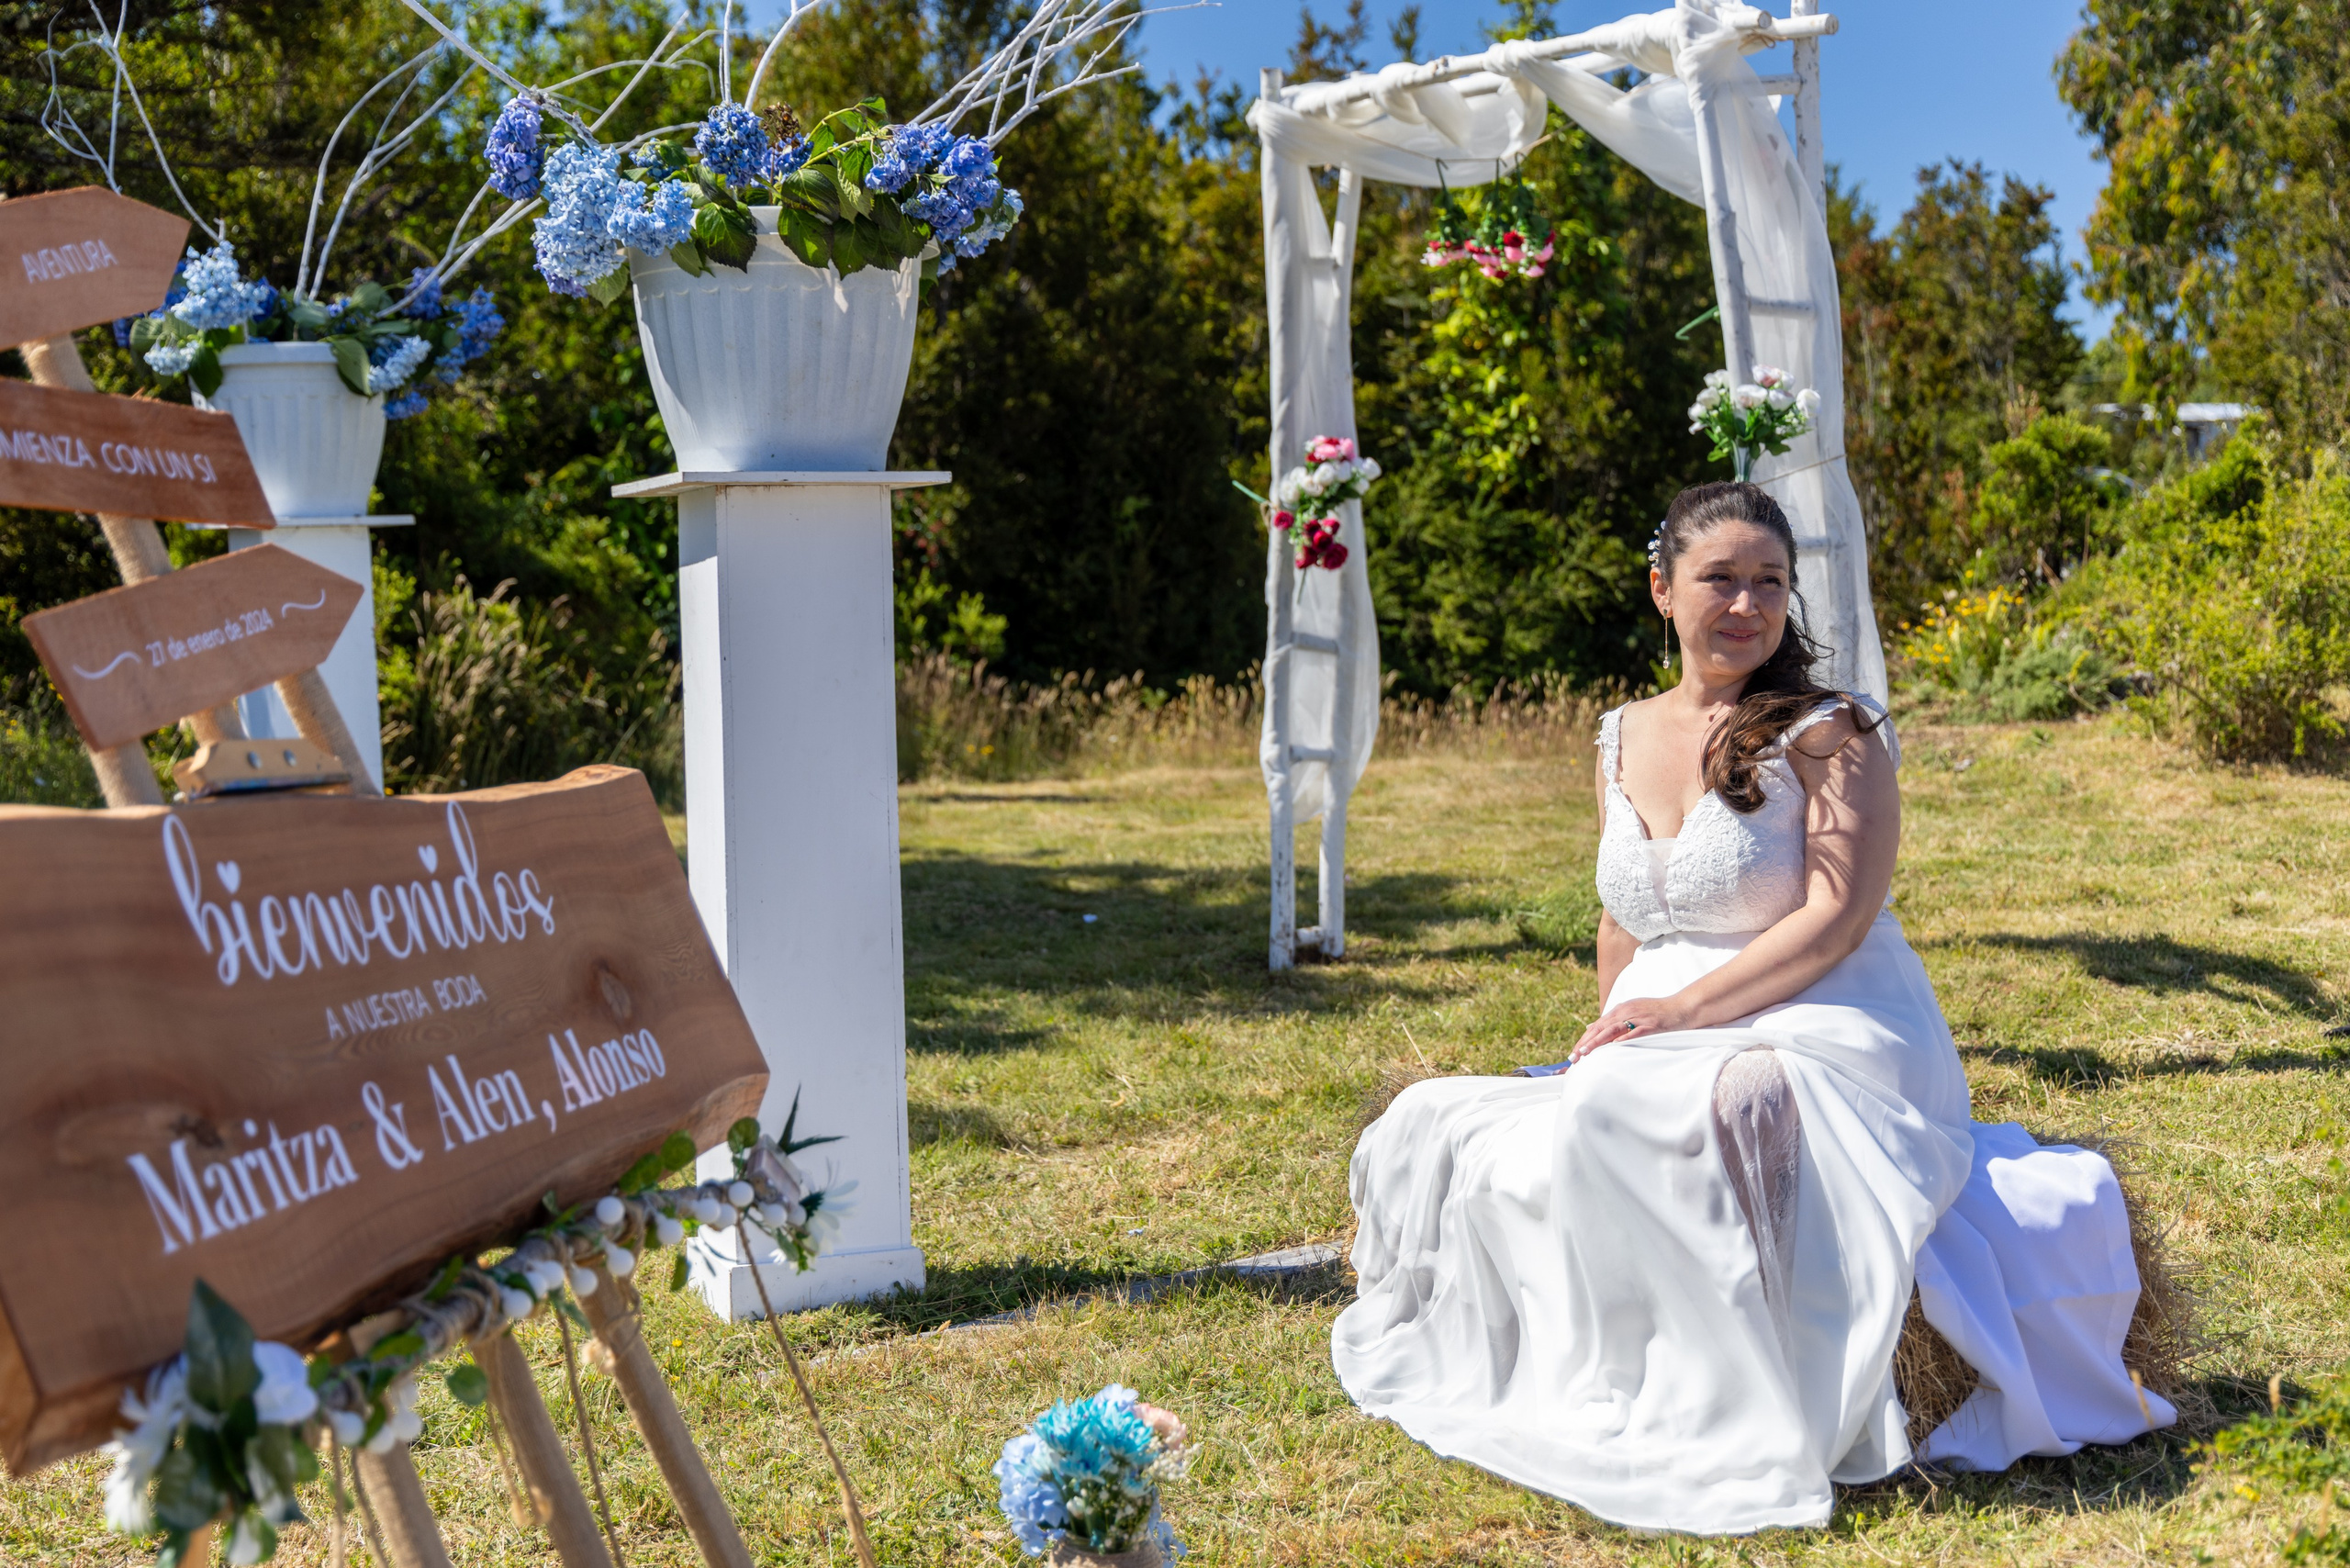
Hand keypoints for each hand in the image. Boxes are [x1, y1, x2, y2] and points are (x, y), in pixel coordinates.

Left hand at [1569, 994, 1697, 1061]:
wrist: (1682, 1007)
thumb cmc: (1657, 1012)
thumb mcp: (1631, 1011)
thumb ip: (1612, 1020)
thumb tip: (1591, 1027)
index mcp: (1621, 1010)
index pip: (1597, 1026)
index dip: (1584, 1039)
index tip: (1574, 1053)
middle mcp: (1626, 1012)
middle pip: (1601, 1028)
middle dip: (1586, 1043)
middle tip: (1574, 1057)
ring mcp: (1638, 1018)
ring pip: (1613, 1029)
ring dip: (1598, 1041)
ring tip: (1586, 1052)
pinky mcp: (1651, 1025)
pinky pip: (1636, 1032)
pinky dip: (1624, 1038)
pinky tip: (1614, 1046)